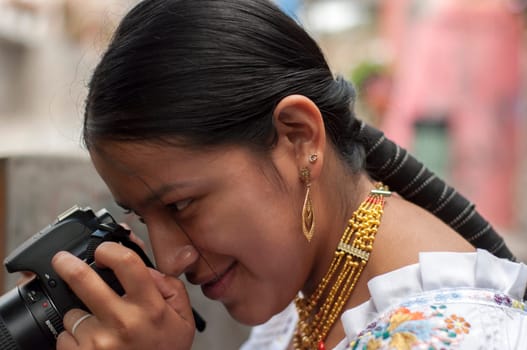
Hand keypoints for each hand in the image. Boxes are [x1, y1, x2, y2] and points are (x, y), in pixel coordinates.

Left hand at [52, 242, 194, 349]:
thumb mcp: (183, 319)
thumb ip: (170, 287)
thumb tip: (146, 268)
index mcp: (150, 307)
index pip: (126, 263)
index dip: (109, 249)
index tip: (103, 250)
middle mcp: (123, 322)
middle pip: (83, 280)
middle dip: (67, 264)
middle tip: (63, 260)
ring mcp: (99, 342)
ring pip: (72, 313)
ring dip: (80, 315)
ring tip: (100, 327)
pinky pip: (64, 336)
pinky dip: (74, 338)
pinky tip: (92, 344)